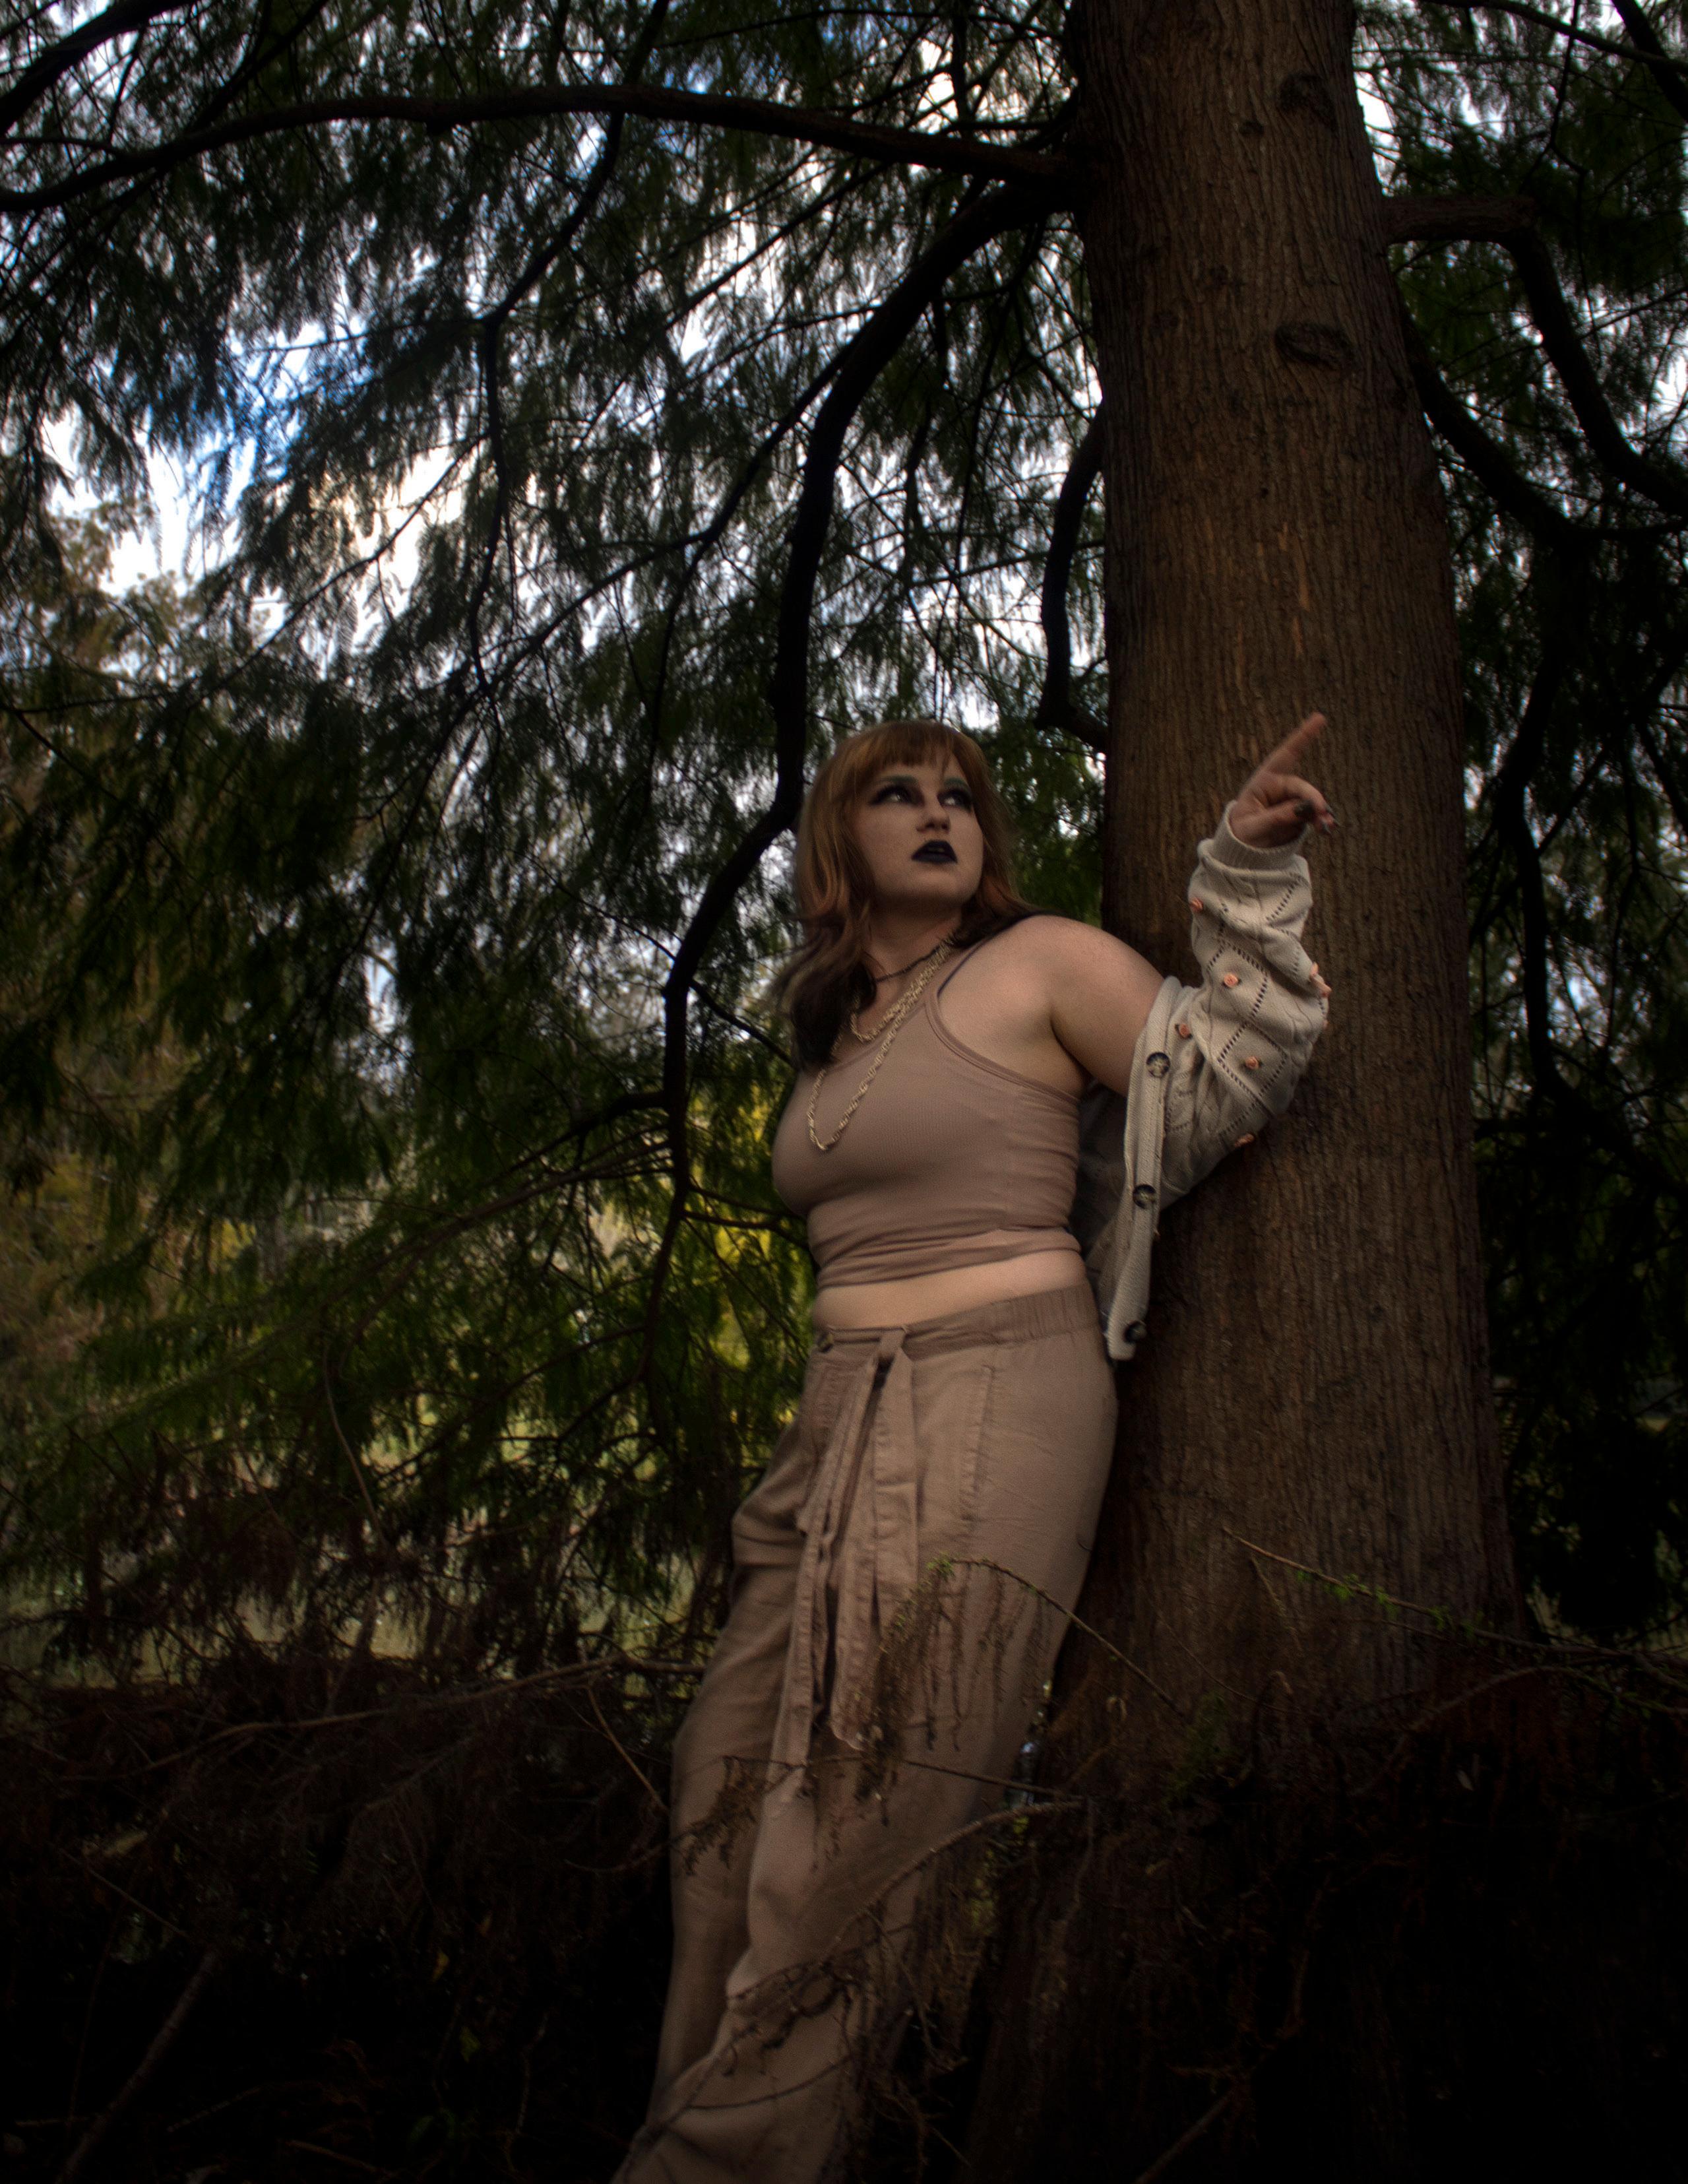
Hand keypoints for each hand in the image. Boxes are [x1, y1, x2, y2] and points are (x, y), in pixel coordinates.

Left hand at [1227, 713, 1334, 847]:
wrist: (1244, 851)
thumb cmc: (1242, 833)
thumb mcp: (1253, 827)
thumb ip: (1277, 817)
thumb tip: (1304, 809)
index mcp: (1264, 781)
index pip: (1285, 755)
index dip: (1302, 736)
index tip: (1319, 718)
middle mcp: (1280, 787)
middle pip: (1300, 787)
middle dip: (1312, 798)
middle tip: (1320, 811)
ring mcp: (1292, 801)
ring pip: (1311, 802)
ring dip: (1320, 812)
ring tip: (1326, 826)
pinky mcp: (1300, 815)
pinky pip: (1314, 815)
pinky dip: (1321, 820)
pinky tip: (1328, 828)